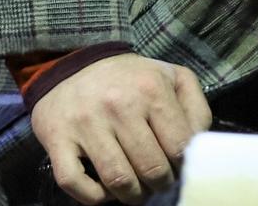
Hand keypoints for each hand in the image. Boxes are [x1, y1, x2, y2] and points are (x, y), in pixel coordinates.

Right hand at [31, 53, 211, 204]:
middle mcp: (119, 106)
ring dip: (132, 195)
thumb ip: (195, 108)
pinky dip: (92, 196)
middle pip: (151, 167)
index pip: (179, 146)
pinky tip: (105, 191)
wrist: (74, 64)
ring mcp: (86, 124)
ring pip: (117, 179)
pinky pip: (74, 181)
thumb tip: (200, 145)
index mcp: (152, 90)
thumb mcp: (172, 77)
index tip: (180, 170)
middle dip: (161, 185)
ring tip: (138, 192)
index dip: (184, 166)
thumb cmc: (132, 78)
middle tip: (160, 185)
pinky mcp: (57, 138)